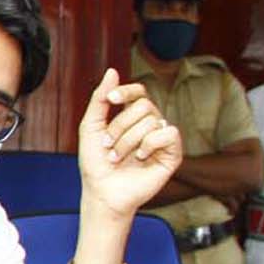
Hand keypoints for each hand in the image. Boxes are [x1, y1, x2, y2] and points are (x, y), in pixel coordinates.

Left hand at [75, 70, 182, 217]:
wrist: (102, 192)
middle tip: (108, 146)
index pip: (138, 92)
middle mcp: (150, 125)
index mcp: (132, 117)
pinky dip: (149, 144)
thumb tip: (112, 71)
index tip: (111, 99)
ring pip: (152, 121)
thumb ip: (99, 99)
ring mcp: (162, 139)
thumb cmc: (95, 163)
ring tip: (118, 158)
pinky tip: (140, 158)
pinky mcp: (173, 154)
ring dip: (128, 141)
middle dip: (120, 126)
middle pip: (143, 106)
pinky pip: (168, 133)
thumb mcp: (90, 127)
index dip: (127, 91)